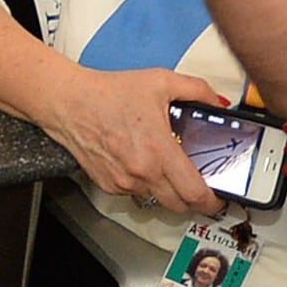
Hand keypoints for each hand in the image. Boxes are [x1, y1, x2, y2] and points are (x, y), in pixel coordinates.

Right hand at [47, 67, 228, 216]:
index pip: (193, 192)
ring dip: (167, 191)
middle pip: (178, 205)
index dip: (211, 202)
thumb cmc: (108, 93)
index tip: (217, 200)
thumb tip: (217, 103)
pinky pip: (136, 193)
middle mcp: (141, 172)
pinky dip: (144, 184)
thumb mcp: (161, 81)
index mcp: (158, 150)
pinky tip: (141, 163)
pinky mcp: (108, 185)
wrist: (69, 102)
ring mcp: (123, 182)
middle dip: (193, 201)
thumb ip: (196, 90)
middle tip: (199, 189)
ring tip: (166, 169)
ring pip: (157, 200)